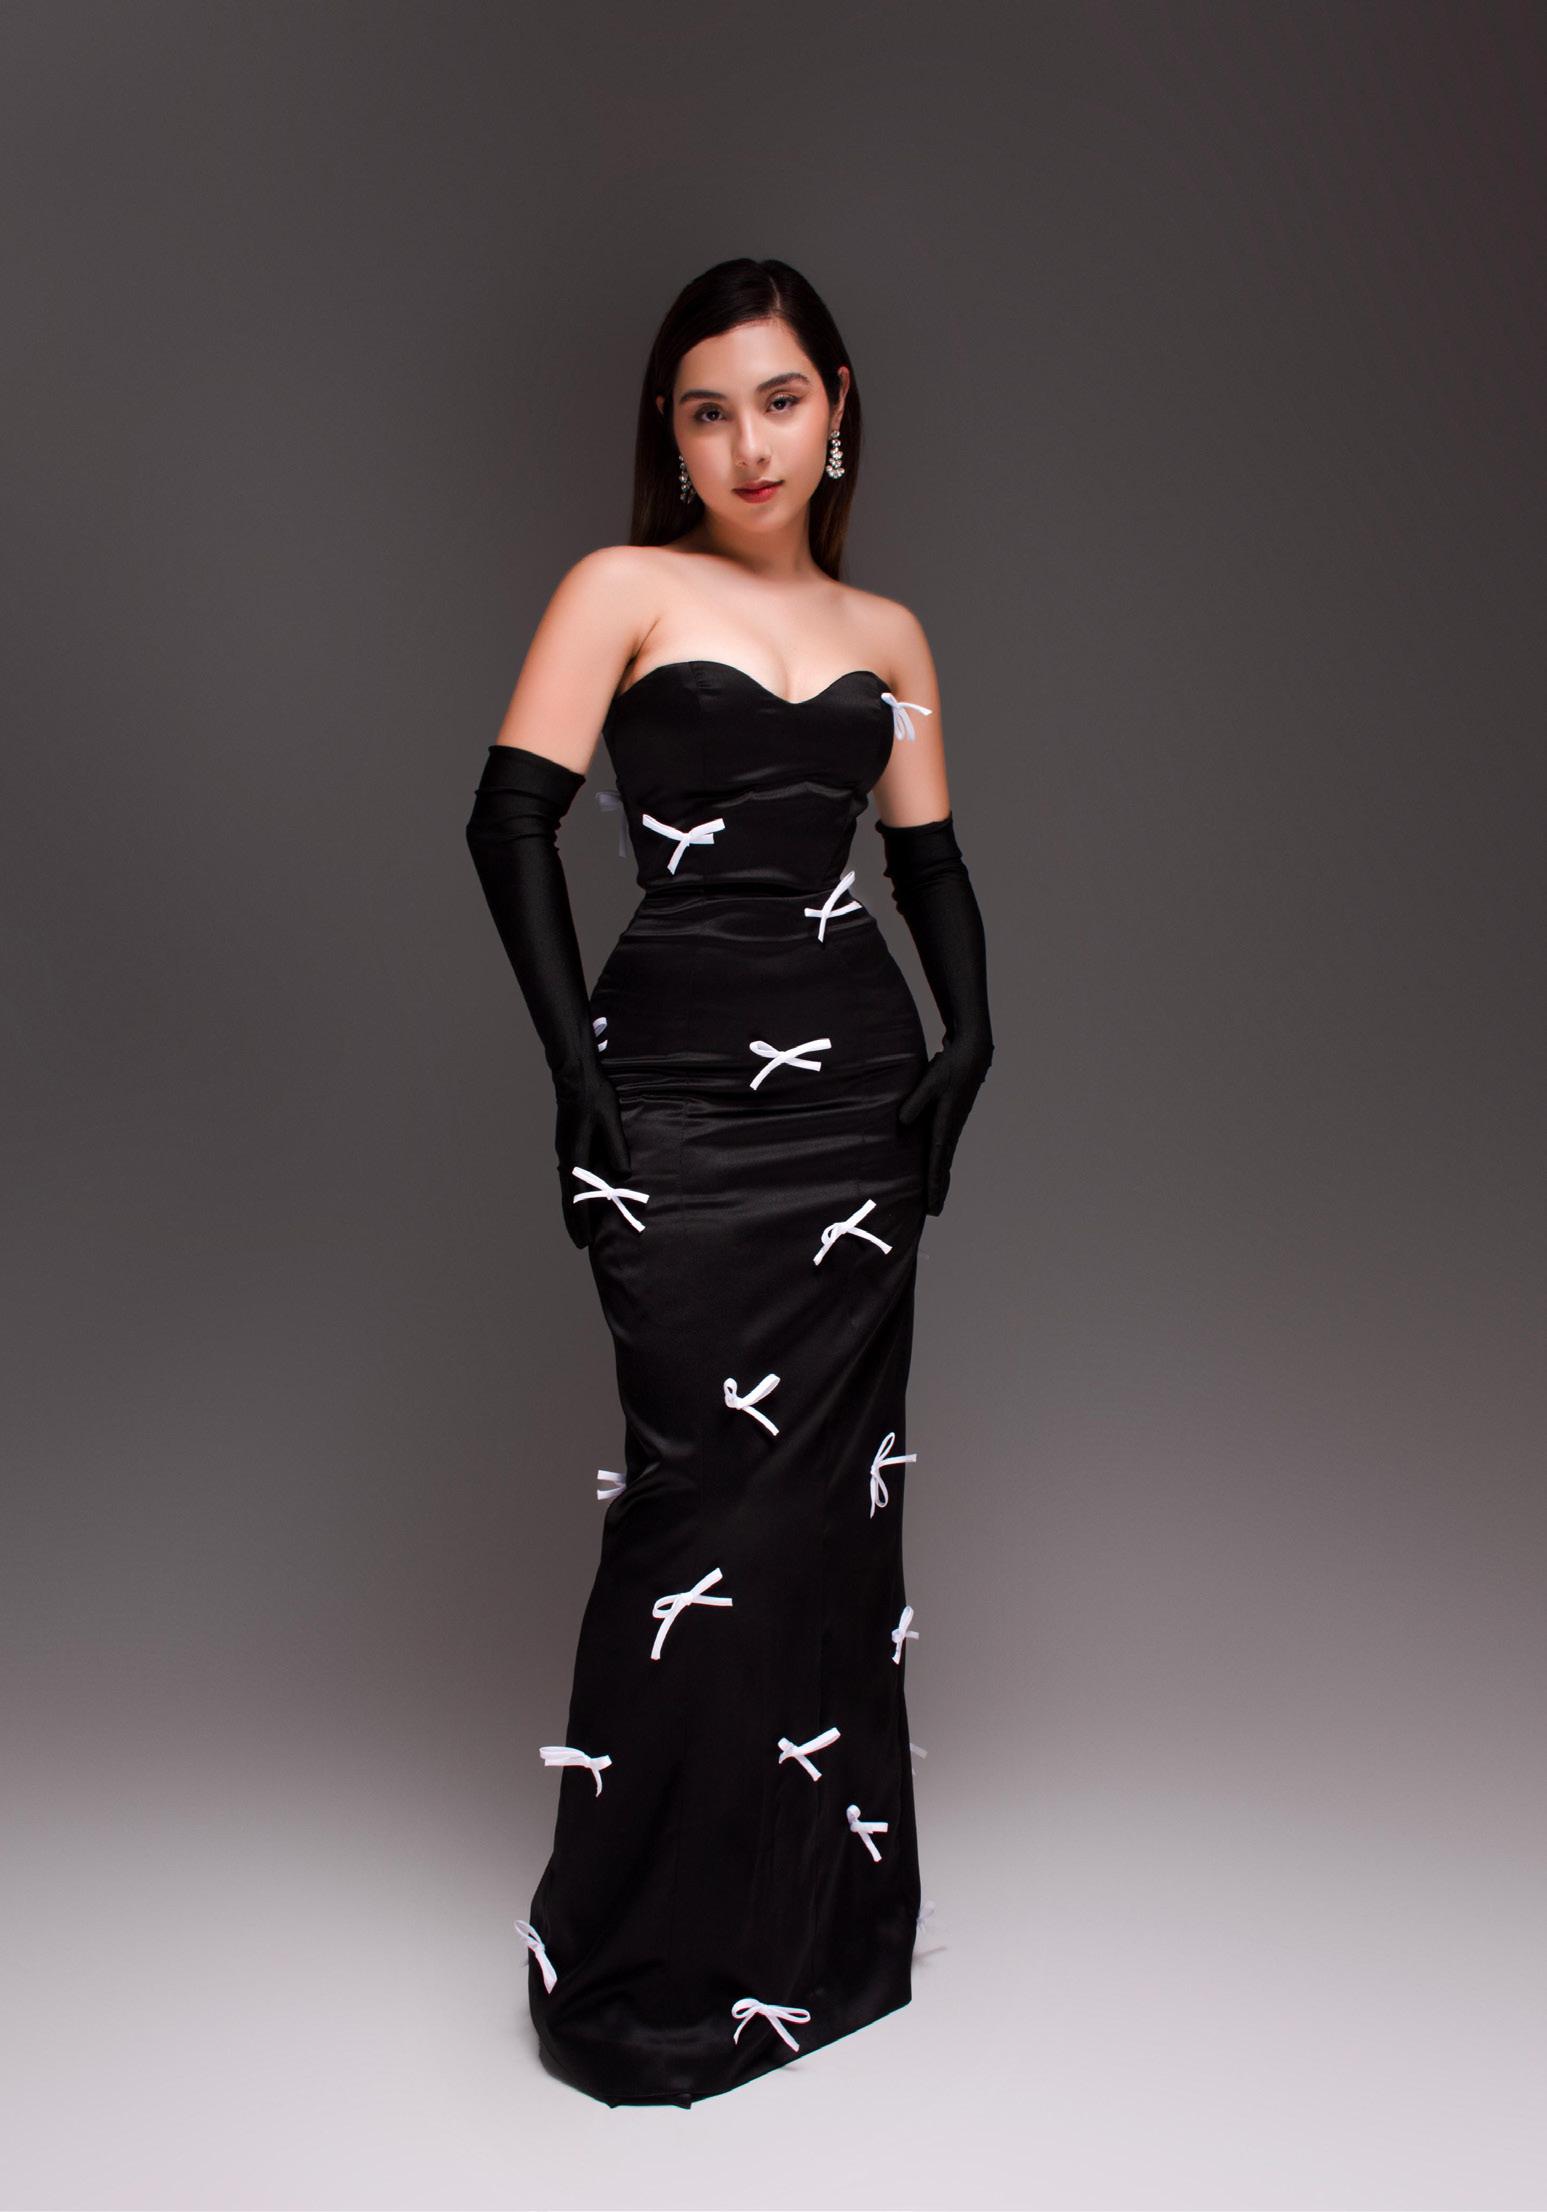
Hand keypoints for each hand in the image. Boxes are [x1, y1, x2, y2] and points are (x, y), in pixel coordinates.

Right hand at [554, 1067, 632, 1249]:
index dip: (582, 1219)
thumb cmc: (595, 1096)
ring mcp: (564, 1151)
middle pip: (568, 1197)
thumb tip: (623, 1173)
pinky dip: (572, 1194)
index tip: (585, 1240)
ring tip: (577, 1228)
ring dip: (572, 1209)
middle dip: (574, 1221)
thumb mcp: (610, 1120)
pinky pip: (569, 1177)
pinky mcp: (567, 1145)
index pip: (578, 1195)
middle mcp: (566, 1157)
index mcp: (575, 1154)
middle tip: (579, 1243)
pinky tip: (577, 1198)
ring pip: (566, 1189)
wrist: (574, 1075)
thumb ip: (616, 1146)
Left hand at [897, 1035, 992, 1215]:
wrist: (974, 1052)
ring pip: (945, 1157)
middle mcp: (952, 1127)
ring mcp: (953, 1123)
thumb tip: (903, 1121)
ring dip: (940, 1177)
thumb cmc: (952, 1065)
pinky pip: (944, 1145)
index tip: (931, 1204)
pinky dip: (940, 1161)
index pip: (938, 1160)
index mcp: (947, 1123)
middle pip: (943, 1164)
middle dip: (938, 1188)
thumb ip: (916, 1100)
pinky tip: (937, 1167)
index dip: (933, 1183)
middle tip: (934, 1211)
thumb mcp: (931, 1080)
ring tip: (935, 1197)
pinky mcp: (951, 1117)